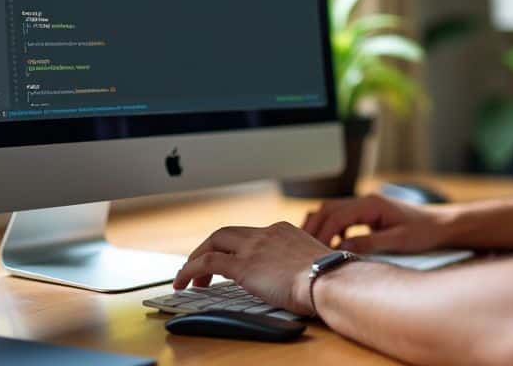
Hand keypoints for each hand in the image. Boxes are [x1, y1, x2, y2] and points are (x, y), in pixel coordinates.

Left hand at [173, 222, 331, 315]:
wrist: (328, 279)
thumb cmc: (329, 277)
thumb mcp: (313, 261)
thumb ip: (299, 262)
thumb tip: (296, 277)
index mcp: (283, 230)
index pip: (250, 234)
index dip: (234, 248)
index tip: (230, 261)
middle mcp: (266, 233)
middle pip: (226, 233)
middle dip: (208, 248)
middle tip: (201, 269)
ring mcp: (253, 247)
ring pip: (212, 243)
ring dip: (195, 260)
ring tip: (188, 279)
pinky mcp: (243, 265)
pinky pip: (206, 262)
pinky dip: (190, 270)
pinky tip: (183, 282)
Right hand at [301, 193, 447, 253]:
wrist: (442, 225)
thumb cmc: (424, 232)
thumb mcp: (398, 241)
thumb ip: (369, 243)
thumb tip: (341, 248)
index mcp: (372, 204)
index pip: (337, 216)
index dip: (322, 234)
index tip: (314, 252)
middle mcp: (365, 201)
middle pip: (327, 209)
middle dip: (313, 228)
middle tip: (302, 249)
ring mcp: (365, 205)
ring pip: (331, 210)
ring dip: (319, 226)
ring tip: (309, 246)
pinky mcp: (368, 213)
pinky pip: (341, 216)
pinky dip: (330, 227)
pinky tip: (330, 244)